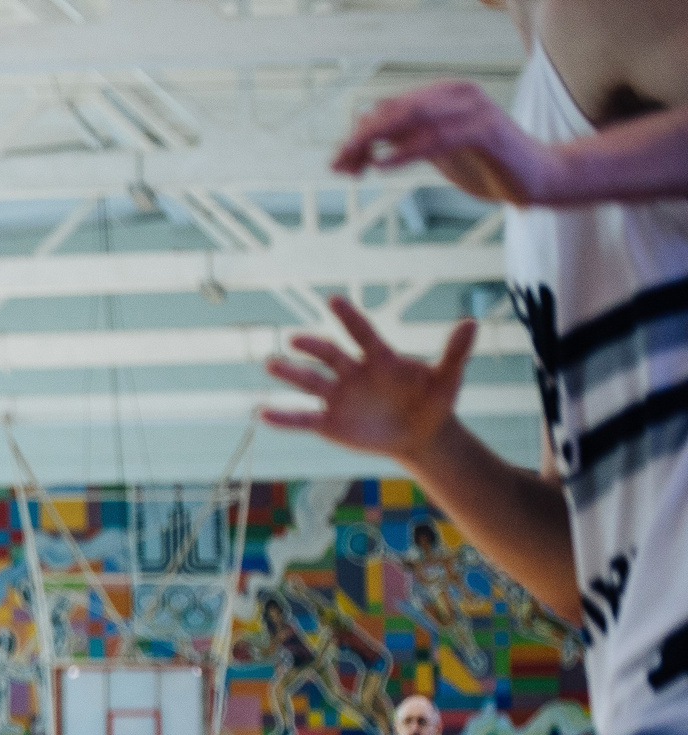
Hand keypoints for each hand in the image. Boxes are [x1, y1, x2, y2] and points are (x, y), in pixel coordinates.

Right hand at [262, 299, 476, 463]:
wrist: (421, 434)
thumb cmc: (433, 401)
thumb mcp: (447, 378)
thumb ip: (454, 352)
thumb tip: (471, 322)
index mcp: (379, 358)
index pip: (362, 334)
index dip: (349, 318)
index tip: (333, 300)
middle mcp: (353, 372)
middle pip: (329, 355)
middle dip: (312, 347)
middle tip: (295, 340)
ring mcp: (338, 397)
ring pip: (310, 382)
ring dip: (290, 374)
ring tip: (271, 364)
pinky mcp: (328, 422)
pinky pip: (302, 418)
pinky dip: (284, 417)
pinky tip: (263, 412)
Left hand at [331, 82, 565, 204]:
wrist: (534, 178)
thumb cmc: (483, 163)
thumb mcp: (435, 149)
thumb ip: (405, 137)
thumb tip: (364, 132)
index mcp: (444, 94)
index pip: (390, 107)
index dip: (358, 134)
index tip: (337, 164)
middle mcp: (457, 94)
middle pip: (395, 109)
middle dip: (360, 137)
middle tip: (336, 165)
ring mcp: (473, 109)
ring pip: (412, 118)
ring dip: (376, 142)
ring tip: (353, 165)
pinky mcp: (486, 131)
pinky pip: (438, 137)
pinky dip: (406, 151)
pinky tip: (381, 165)